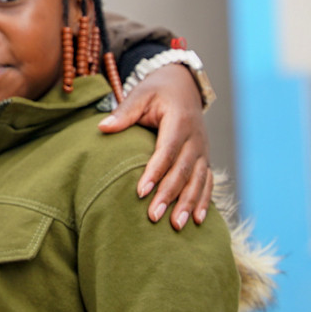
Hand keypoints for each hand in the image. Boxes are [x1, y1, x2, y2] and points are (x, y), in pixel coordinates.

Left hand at [98, 64, 211, 230]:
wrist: (183, 86)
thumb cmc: (157, 92)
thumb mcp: (141, 94)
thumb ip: (124, 112)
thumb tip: (102, 127)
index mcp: (179, 121)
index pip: (167, 150)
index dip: (155, 172)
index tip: (141, 192)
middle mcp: (195, 138)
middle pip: (183, 170)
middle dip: (170, 195)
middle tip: (154, 217)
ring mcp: (202, 150)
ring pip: (198, 180)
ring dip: (188, 204)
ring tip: (176, 226)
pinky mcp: (204, 159)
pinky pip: (208, 182)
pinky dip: (204, 201)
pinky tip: (198, 221)